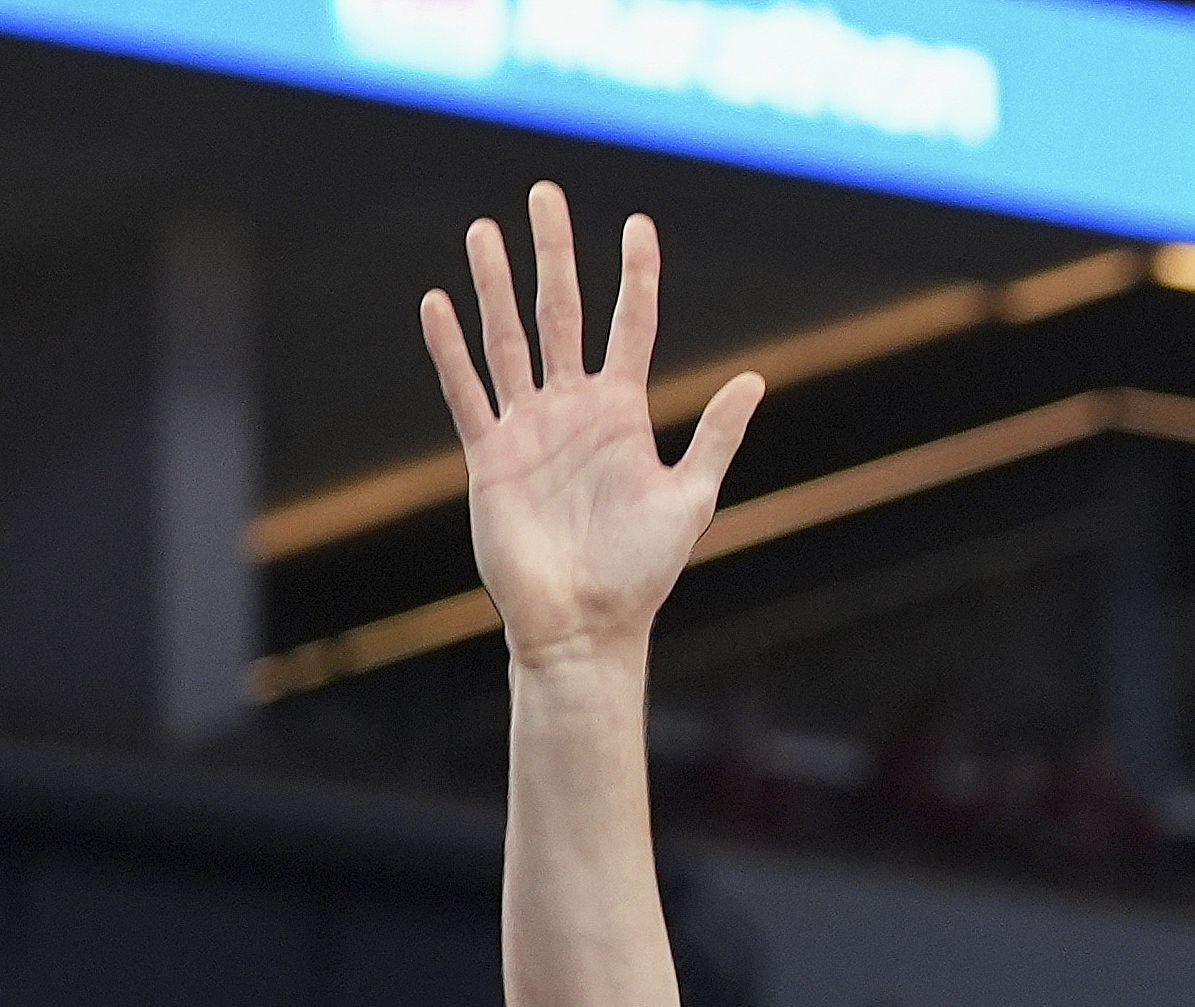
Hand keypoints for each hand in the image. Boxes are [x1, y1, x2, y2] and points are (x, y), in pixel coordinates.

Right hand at [418, 184, 762, 665]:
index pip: (630, 328)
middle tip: (546, 194)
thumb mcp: (691, 497)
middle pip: (561, 314)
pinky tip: (440, 303)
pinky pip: (466, 391)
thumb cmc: (642, 571)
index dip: (635, 277)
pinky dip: (451, 349)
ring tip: (485, 229)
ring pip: (508, 340)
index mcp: (622, 414)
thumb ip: (716, 436)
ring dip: (495, 286)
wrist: (586, 623)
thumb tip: (754, 379)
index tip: (639, 225)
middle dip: (554, 255)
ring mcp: (528, 429)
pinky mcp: (488, 455)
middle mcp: (572, 411)